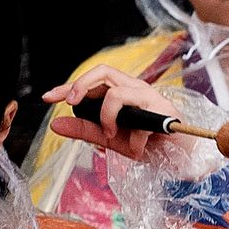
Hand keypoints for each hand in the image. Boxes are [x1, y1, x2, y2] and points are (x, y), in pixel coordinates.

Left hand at [43, 54, 175, 159]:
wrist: (180, 156)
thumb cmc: (147, 143)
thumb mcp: (110, 139)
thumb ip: (85, 131)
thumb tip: (55, 125)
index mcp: (120, 91)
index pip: (91, 81)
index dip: (69, 86)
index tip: (48, 97)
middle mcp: (134, 88)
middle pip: (103, 72)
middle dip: (82, 85)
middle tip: (72, 104)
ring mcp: (150, 98)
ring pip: (118, 93)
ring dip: (108, 116)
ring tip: (111, 134)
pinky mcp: (164, 111)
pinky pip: (140, 123)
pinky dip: (135, 141)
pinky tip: (138, 149)